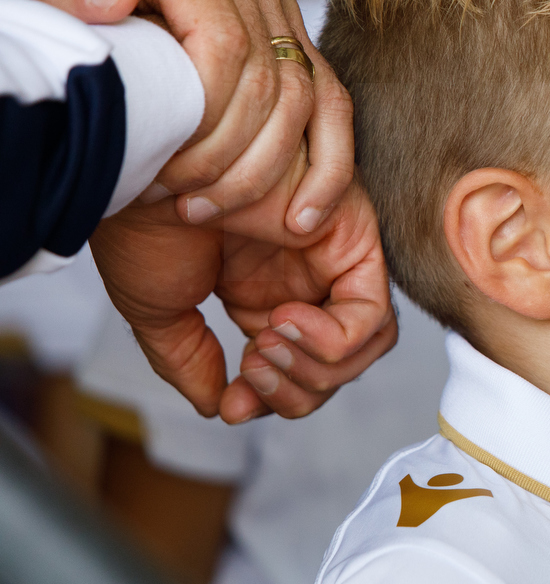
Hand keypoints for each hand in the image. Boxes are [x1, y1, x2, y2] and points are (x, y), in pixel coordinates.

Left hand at [0, 0, 351, 236]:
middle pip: (267, 75)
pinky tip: (302, 220)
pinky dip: (325, 168)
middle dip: (228, 154)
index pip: (225, 43)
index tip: (163, 169)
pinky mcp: (295, 33)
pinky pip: (332, 104)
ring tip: (206, 208)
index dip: (203, 120)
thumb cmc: (54, 15)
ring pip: (304, 97)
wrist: (73, 15)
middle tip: (177, 199)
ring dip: (264, 170)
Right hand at [91, 142, 396, 421]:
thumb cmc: (143, 225)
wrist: (143, 176)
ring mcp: (332, 260)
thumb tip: (223, 407)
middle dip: (299, 392)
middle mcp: (305, 279)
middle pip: (341, 366)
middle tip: (250, 374)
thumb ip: (192, 362)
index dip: (276, 401)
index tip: (231, 404)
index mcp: (264, 296)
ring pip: (368, 345)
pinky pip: (371, 311)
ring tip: (264, 347)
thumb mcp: (164, 311)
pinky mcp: (353, 239)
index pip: (302, 372)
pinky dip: (332, 338)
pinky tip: (280, 324)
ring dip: (316, 369)